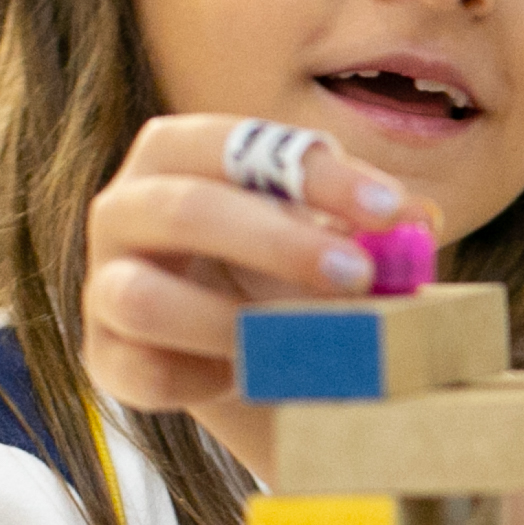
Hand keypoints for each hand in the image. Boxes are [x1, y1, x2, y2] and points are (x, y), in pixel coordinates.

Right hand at [79, 115, 438, 477]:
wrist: (245, 351)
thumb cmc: (286, 270)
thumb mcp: (330, 234)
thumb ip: (368, 225)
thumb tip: (421, 220)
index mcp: (176, 153)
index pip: (237, 144)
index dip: (316, 174)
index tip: (392, 210)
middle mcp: (125, 209)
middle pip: (186, 210)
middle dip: (278, 243)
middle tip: (357, 276)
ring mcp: (103, 284)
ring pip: (142, 297)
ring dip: (230, 323)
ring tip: (302, 347)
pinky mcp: (104, 356)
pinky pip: (143, 371)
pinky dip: (202, 380)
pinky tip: (250, 377)